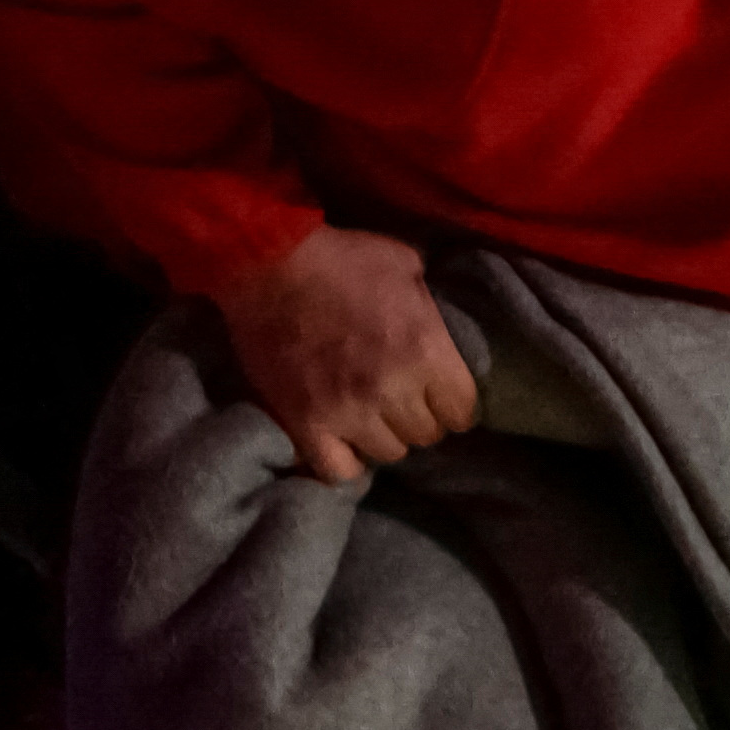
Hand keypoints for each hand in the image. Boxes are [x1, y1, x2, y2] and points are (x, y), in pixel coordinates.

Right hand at [215, 225, 475, 484]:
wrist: (267, 263)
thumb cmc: (342, 258)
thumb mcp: (407, 266)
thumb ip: (432, 306)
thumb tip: (447, 327)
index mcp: (425, 351)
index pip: (462, 412)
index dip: (454, 404)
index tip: (441, 396)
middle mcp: (392, 389)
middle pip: (427, 434)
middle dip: (419, 417)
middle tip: (401, 400)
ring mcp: (347, 411)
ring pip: (389, 453)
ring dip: (384, 436)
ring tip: (371, 416)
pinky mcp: (305, 424)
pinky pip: (339, 471)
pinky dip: (345, 462)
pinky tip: (344, 442)